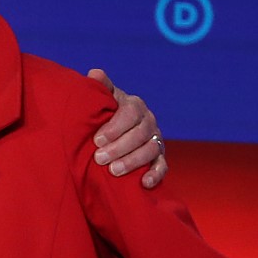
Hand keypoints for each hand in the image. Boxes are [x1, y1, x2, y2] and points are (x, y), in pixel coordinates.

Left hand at [87, 69, 166, 188]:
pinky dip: (155, 174)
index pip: (130, 114)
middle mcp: (149, 121)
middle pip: (140, 134)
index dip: (115, 127)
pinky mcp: (159, 156)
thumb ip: (100, 87)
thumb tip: (95, 74)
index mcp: (135, 105)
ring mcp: (156, 138)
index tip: (97, 140)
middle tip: (99, 158)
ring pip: (151, 150)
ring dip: (133, 161)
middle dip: (119, 147)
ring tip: (114, 171)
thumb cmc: (105, 112)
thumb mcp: (102, 98)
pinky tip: (144, 183)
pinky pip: (163, 166)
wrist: (114, 128)